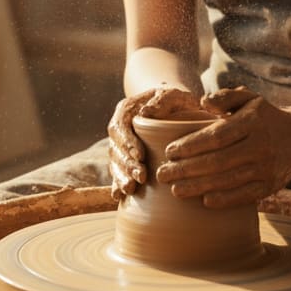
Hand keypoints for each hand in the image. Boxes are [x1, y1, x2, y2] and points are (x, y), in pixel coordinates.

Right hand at [107, 86, 200, 200]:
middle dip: (126, 164)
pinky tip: (120, 196)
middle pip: (116, 147)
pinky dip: (117, 183)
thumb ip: (162, 100)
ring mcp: (121, 145)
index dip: (127, 142)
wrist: (176, 107)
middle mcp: (120, 128)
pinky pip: (117, 172)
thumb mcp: (173, 94)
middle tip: (140, 177)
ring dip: (121, 176)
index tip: (140, 155)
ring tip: (131, 189)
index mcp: (126, 110)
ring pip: (114, 162)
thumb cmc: (176, 100)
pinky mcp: (127, 159)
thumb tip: (145, 113)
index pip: (121, 126)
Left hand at [156, 87, 290, 207]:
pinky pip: (243, 196)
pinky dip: (223, 200)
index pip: (216, 136)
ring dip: (198, 187)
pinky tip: (203, 201)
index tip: (169, 151)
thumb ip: (224, 97)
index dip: (190, 145)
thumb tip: (202, 103)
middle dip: (186, 170)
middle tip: (162, 174)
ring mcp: (266, 168)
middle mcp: (260, 146)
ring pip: (227, 181)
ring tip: (174, 190)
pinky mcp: (270, 187)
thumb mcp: (249, 98)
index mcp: (251, 122)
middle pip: (217, 161)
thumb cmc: (265, 116)